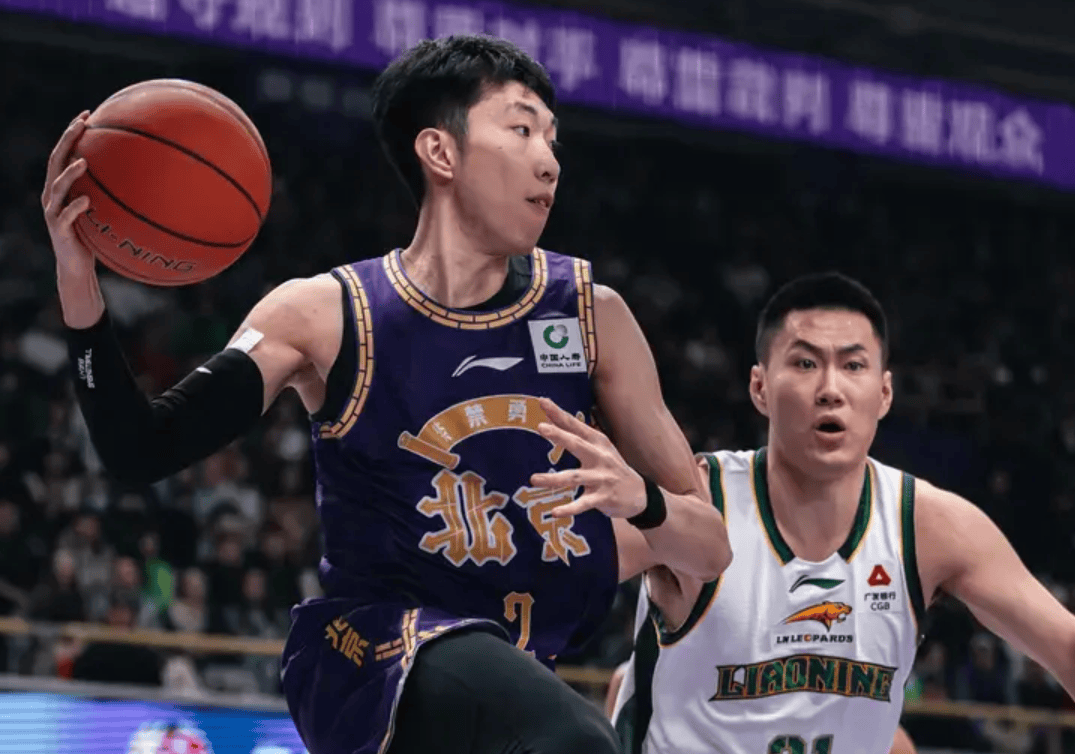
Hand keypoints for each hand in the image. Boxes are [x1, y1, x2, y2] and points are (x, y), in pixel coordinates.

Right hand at [42, 111, 105, 327]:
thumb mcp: (108, 213)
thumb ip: (119, 195)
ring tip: (84, 162)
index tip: (89, 114)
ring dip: (70, 173)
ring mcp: (53, 212)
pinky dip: (75, 208)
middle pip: (56, 160)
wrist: (77, 268)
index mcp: (63, 186)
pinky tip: (87, 201)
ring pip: (57, 186)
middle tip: (82, 124)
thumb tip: (155, 181)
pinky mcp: (59, 231)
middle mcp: (53, 194)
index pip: (64, 152)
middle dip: (68, 140)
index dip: (73, 132)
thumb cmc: (96, 237)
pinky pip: (66, 217)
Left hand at [529, 397, 645, 518]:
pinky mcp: (603, 498)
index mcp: (598, 442)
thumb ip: (577, 435)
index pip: (575, 425)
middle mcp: (600, 457)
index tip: (542, 401)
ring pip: (574, 477)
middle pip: (577, 445)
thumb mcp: (600, 448)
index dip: (559, 414)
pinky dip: (569, 509)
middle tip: (541, 427)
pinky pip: (583, 504)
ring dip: (553, 479)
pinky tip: (555, 512)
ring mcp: (602, 478)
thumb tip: (552, 419)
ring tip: (534, 479)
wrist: (639, 494)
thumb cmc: (611, 467)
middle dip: (559, 436)